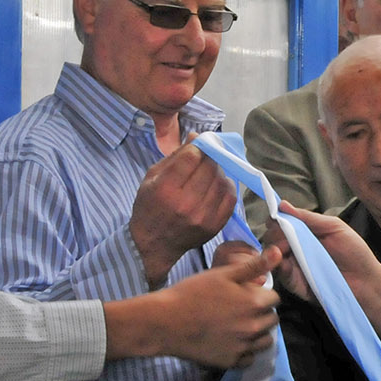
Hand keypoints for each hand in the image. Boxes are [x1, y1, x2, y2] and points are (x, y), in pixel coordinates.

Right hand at [130, 143, 236, 285]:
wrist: (154, 244)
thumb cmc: (150, 206)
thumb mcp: (153, 177)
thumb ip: (176, 156)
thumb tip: (197, 136)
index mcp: (166, 189)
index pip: (192, 157)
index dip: (195, 149)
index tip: (194, 151)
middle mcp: (186, 204)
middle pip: (210, 167)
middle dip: (208, 159)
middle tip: (203, 160)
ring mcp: (203, 217)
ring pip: (222, 180)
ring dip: (218, 172)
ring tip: (208, 174)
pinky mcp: (215, 226)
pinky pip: (230, 197)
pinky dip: (226, 187)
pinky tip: (216, 186)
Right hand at [142, 243, 283, 366]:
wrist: (165, 322)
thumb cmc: (192, 292)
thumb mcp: (223, 274)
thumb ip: (254, 265)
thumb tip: (279, 252)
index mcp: (255, 303)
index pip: (275, 298)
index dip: (261, 293)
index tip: (245, 293)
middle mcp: (254, 327)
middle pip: (272, 319)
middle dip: (261, 312)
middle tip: (240, 308)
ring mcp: (243, 347)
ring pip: (265, 341)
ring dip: (258, 332)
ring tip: (238, 325)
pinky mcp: (231, 362)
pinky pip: (250, 358)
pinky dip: (245, 351)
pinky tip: (231, 341)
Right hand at [273, 202, 380, 335]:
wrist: (366, 280)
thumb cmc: (354, 252)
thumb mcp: (333, 227)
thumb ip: (309, 217)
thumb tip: (283, 205)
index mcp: (304, 234)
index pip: (281, 224)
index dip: (276, 220)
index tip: (275, 217)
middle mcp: (295, 250)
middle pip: (272, 239)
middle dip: (275, 233)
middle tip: (282, 233)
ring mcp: (294, 267)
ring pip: (272, 256)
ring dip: (274, 248)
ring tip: (283, 246)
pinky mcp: (295, 284)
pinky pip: (281, 274)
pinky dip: (279, 265)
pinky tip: (283, 259)